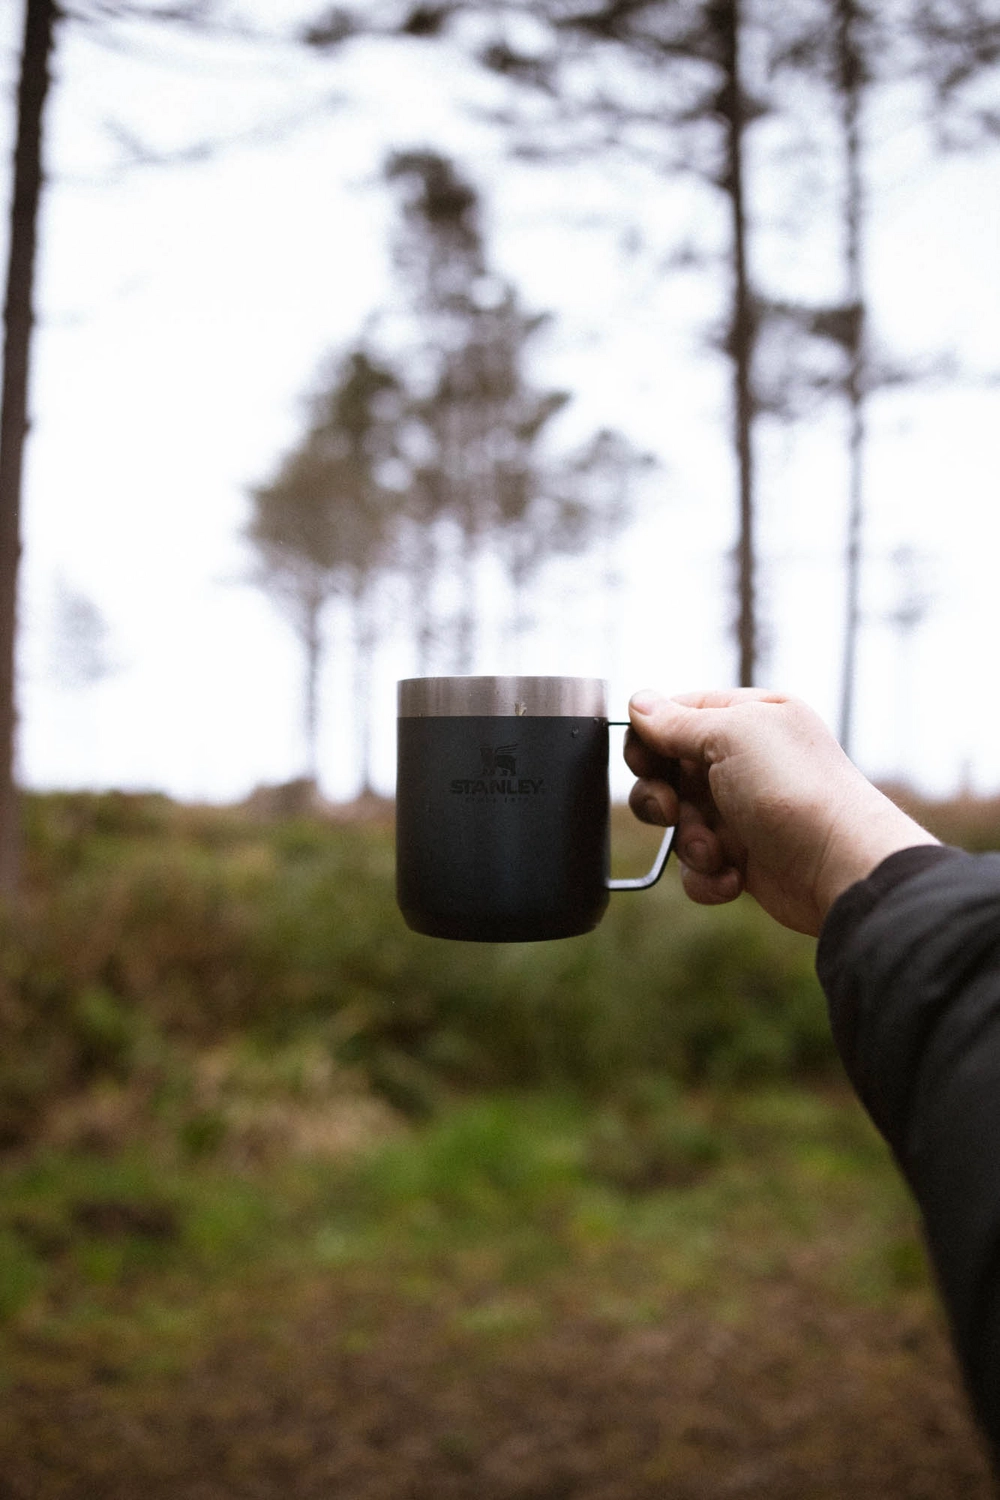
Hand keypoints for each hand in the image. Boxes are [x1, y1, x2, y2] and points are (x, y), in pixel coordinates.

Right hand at [625, 688, 937, 936]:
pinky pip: (697, 864)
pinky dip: (706, 875)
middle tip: (671, 809)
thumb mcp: (732, 736)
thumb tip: (638, 701)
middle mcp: (745, 761)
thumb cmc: (791, 790)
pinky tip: (733, 878)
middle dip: (660, 794)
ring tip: (715, 851)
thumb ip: (677, 722)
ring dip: (688, 840)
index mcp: (749, 718)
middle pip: (668, 770)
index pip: (678, 714)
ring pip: (679, 822)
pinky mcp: (743, 857)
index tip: (644, 761)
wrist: (840, 868)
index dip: (650, 737)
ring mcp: (742, 810)